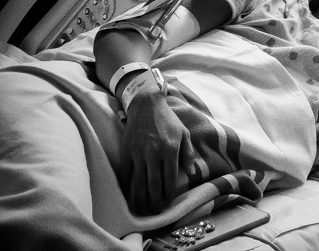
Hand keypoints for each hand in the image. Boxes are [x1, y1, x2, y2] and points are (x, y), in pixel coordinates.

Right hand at [119, 90, 194, 214]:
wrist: (146, 106)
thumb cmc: (168, 120)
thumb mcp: (184, 133)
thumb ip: (188, 153)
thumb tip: (192, 172)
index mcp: (170, 149)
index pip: (170, 178)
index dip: (169, 193)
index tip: (168, 202)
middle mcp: (154, 153)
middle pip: (154, 184)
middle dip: (155, 200)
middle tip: (155, 211)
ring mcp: (138, 154)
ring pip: (139, 182)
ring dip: (141, 198)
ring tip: (142, 209)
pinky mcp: (126, 153)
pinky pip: (126, 174)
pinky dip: (127, 187)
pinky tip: (129, 197)